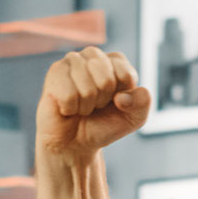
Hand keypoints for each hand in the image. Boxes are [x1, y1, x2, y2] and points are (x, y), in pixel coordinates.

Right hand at [36, 48, 150, 161]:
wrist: (75, 143)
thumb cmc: (103, 125)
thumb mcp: (133, 118)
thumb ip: (142, 103)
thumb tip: (122, 98)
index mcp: (115, 61)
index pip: (125, 75)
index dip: (121, 97)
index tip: (113, 103)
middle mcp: (93, 55)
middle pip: (107, 80)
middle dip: (102, 101)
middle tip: (94, 106)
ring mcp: (72, 61)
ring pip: (88, 88)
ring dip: (85, 106)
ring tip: (80, 106)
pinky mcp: (55, 72)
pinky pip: (69, 95)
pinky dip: (70, 108)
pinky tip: (66, 107)